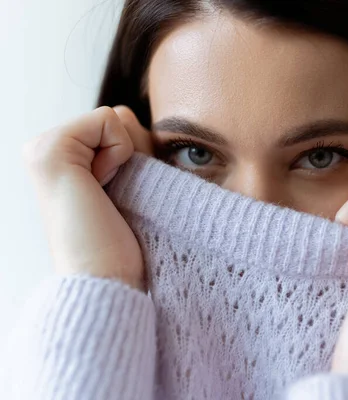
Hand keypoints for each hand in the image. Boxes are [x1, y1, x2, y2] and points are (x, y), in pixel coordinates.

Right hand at [23, 106, 152, 289]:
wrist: (109, 278)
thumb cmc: (125, 242)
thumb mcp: (129, 184)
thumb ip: (125, 145)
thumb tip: (125, 113)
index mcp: (64, 159)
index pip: (119, 123)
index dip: (137, 156)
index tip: (120, 195)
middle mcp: (46, 150)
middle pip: (120, 117)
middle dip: (134, 153)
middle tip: (117, 197)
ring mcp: (42, 148)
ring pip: (116, 117)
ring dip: (129, 156)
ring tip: (109, 195)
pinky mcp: (49, 151)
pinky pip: (109, 120)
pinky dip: (121, 153)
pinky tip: (102, 189)